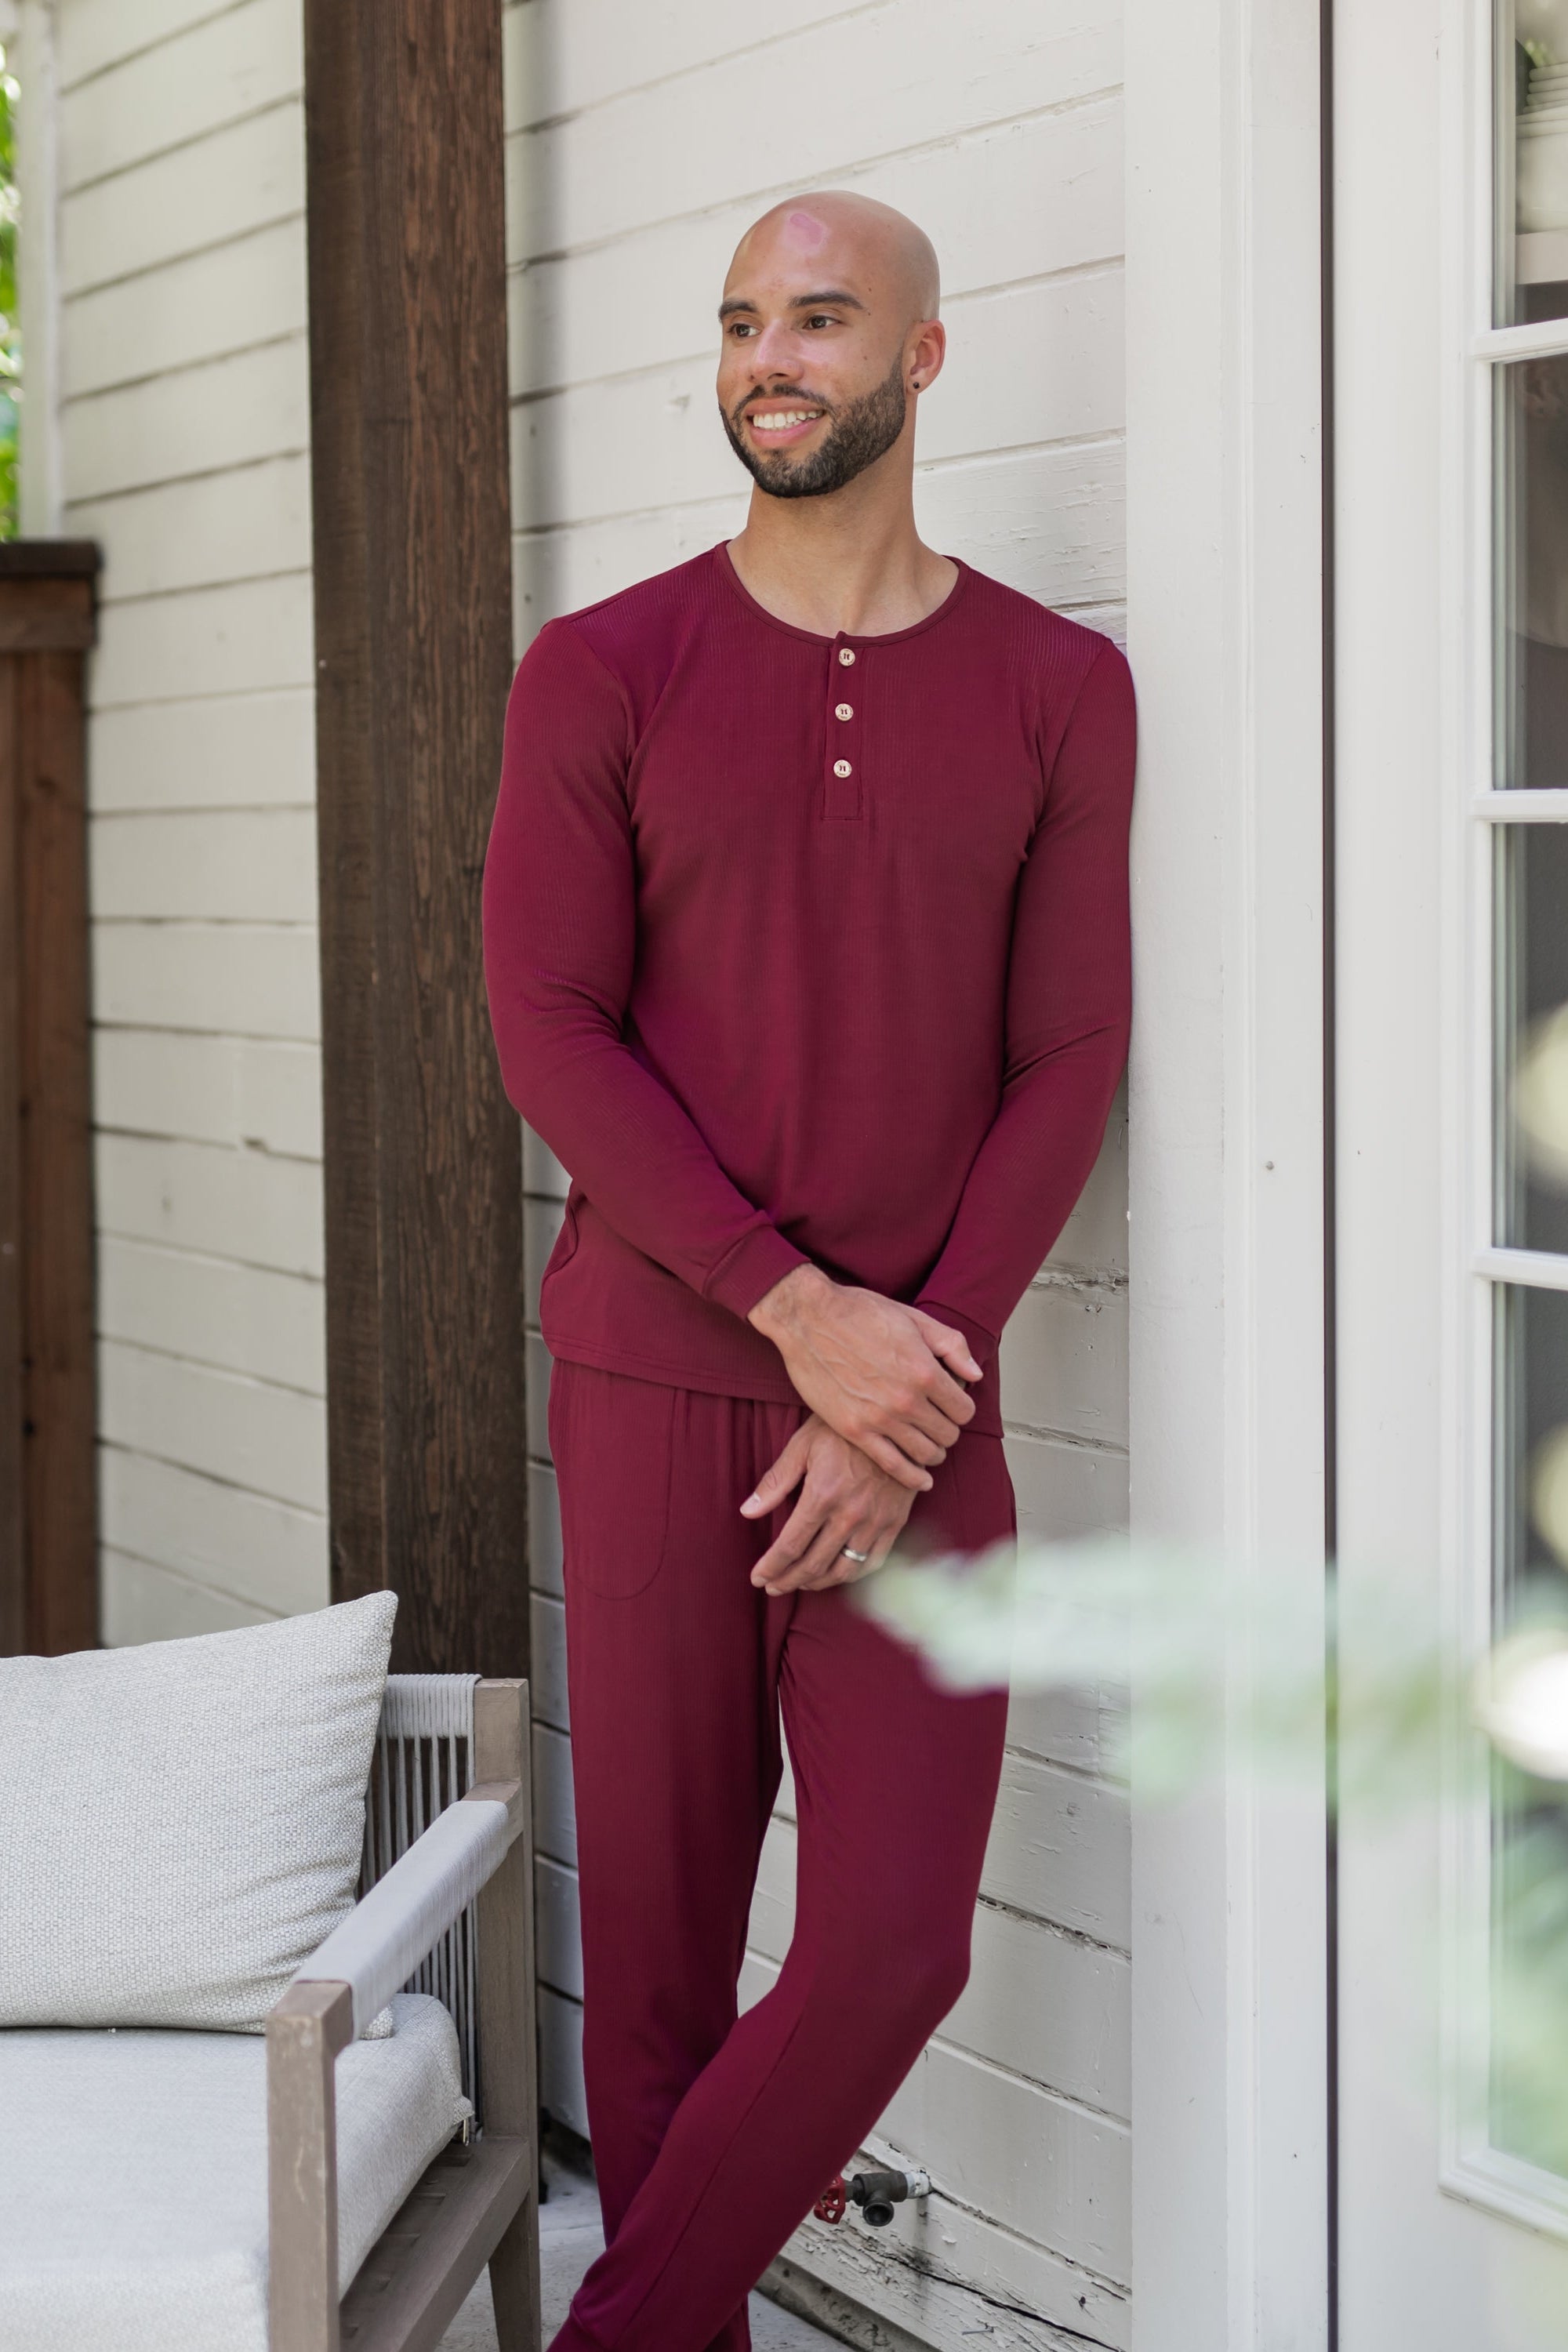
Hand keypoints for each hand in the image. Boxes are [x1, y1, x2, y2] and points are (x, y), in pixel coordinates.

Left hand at [739, 1415, 916, 1594]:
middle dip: (788, 1581)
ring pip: (843, 1570)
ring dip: (818, 1583)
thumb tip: (747, 1512)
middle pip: (813, 1564)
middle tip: (772, 1587)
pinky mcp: (895, 1523)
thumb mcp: (802, 1445)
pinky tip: (836, 1574)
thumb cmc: (841, 1429)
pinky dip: (852, 1575)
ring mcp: (875, 1522)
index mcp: (822, 1496)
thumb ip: (775, 1482)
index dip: (771, 1566)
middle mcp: (849, 1515)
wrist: (895, 1420)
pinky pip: (873, 1562)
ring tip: (800, 1584)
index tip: (757, 1577)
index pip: (790, 1546)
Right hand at [748, 1265, 980, 1489]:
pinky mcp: (855, 1430)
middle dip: (947, 1430)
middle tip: (938, 1423)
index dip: (961, 1409)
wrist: (808, 1318)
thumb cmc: (858, 1313)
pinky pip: (894, 1466)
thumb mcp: (913, 1318)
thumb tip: (975, 1374)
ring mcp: (880, 1418)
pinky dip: (912, 1477)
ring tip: (926, 1443)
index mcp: (926, 1372)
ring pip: (926, 1454)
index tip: (952, 1406)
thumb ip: (951, 1345)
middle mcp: (907, 1400)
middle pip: (948, 1435)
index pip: (964, 1411)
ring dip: (932, 1452)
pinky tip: (920, 1478)